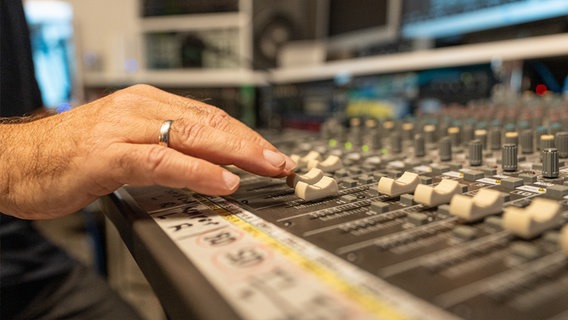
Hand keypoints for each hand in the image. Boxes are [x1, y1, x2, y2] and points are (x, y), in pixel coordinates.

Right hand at [0, 84, 294, 218]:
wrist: (15, 159)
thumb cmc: (71, 154)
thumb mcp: (129, 143)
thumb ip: (167, 148)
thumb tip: (210, 165)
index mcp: (147, 104)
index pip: (209, 115)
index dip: (244, 135)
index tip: (270, 153)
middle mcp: (140, 109)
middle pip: (209, 121)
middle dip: (250, 142)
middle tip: (280, 161)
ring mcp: (124, 129)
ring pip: (192, 135)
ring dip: (236, 152)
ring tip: (266, 167)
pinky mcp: (108, 155)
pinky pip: (164, 161)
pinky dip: (198, 171)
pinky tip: (223, 181)